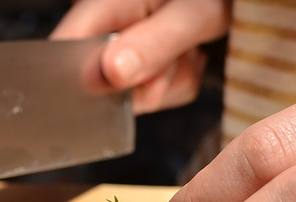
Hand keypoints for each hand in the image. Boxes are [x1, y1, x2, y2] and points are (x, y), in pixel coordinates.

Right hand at [50, 0, 230, 113]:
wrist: (228, 0)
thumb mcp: (193, 14)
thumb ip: (154, 43)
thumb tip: (112, 74)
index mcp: (107, 4)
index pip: (67, 49)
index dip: (85, 79)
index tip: (122, 87)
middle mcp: (107, 28)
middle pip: (101, 84)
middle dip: (146, 83)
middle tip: (178, 56)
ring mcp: (124, 51)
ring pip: (133, 96)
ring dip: (169, 83)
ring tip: (188, 49)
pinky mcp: (143, 69)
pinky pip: (155, 97)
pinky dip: (178, 86)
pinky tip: (188, 58)